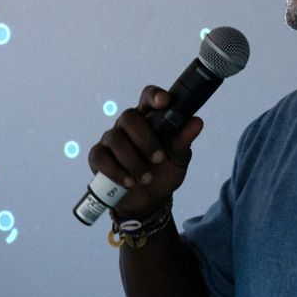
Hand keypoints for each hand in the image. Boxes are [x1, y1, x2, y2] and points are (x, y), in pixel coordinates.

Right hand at [87, 86, 203, 219]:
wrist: (149, 200)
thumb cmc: (164, 172)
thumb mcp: (178, 158)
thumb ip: (184, 140)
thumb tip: (197, 122)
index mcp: (149, 118)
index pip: (148, 97)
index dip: (154, 96)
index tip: (164, 101)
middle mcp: (127, 125)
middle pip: (129, 117)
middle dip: (145, 139)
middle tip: (158, 158)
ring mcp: (111, 140)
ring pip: (116, 139)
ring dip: (133, 161)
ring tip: (147, 178)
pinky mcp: (98, 157)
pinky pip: (101, 157)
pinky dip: (117, 172)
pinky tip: (130, 182)